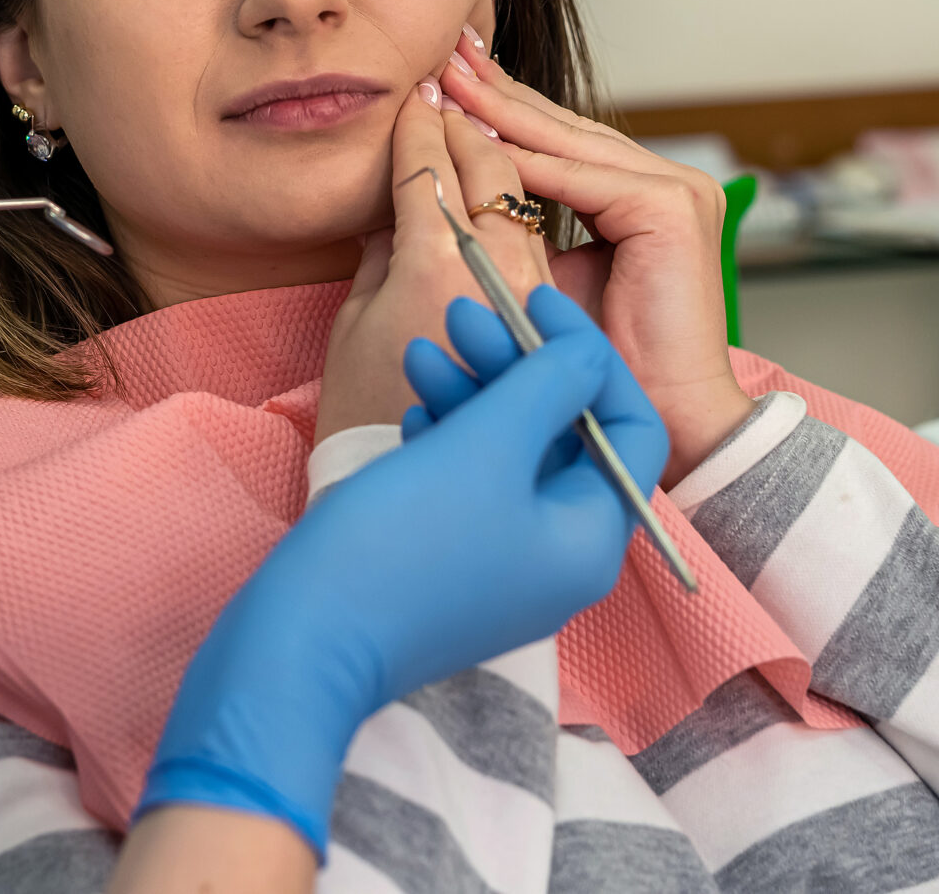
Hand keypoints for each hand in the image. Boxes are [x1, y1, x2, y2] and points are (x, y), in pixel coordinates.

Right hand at [137, 288, 665, 856]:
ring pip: (509, 453)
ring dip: (474, 392)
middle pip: (565, 437)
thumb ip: (549, 387)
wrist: (306, 638)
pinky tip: (412, 405)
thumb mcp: (488, 445)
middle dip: (517, 367)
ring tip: (422, 349)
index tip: (537, 302)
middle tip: (464, 313)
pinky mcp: (453, 565)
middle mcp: (560, 558)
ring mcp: (504, 566)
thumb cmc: (406, 540)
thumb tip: (588, 354)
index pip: (632, 431)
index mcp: (592, 538)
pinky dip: (448, 434)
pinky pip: (469, 483)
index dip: (591, 358)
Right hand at [315, 78, 551, 440]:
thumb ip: (379, 257)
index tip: (416, 96)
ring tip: (479, 109)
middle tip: (449, 85)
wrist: (442, 510)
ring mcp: (532, 298)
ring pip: (524, 201)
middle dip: (468, 122)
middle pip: (490, 173)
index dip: (421, 128)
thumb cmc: (372, 429)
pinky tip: (507, 176)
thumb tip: (395, 210)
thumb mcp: (355, 331)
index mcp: (435, 270)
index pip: (433, 171)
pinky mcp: (549, 321)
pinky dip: (520, 199)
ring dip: (502, 149)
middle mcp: (496, 277)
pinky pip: (536, 241)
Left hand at [439, 24, 751, 480]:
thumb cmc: (598, 364)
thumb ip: (517, 232)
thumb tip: (446, 198)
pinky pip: (580, 177)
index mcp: (640, 196)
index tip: (444, 82)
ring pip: (567, 142)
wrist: (659, 419)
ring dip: (503, 111)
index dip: (501, 111)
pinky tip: (477, 135)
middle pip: (563, 128)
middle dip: (498, 93)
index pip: (561, 141)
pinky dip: (525, 159)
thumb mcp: (547, 280)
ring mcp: (675, 190)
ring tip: (450, 81)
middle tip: (443, 55)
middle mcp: (665, 182)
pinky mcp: (671, 208)